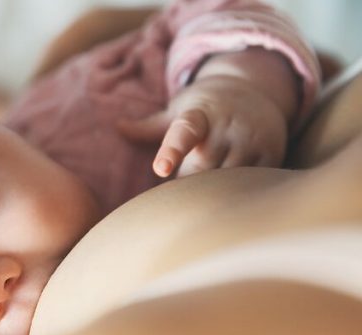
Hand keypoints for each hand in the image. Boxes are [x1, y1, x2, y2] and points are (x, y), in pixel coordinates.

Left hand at [118, 75, 288, 177]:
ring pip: (225, 180)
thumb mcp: (179, 110)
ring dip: (212, 187)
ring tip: (208, 178)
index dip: (172, 152)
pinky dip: (236, 190)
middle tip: (186, 175)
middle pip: (201, 169)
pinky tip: (232, 185)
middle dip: (189, 179)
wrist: (256, 91)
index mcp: (199, 115)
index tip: (160, 169)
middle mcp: (227, 125)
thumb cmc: (206, 108)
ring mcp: (251, 139)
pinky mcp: (271, 154)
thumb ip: (150, 126)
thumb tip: (118, 126)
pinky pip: (249, 183)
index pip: (183, 133)